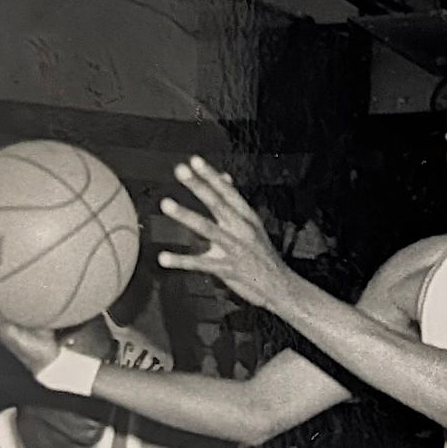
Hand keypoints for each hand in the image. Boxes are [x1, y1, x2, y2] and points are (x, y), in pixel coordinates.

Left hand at [160, 157, 292, 312]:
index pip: (227, 192)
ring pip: (208, 229)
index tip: (195, 160)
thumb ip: (234, 202)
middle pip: (217, 203)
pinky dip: (181, 261)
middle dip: (198, 186)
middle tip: (181, 170)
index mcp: (247, 218)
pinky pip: (201, 264)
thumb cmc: (263, 256)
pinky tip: (164, 258)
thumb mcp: (253, 225)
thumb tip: (223, 177)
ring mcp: (235, 249)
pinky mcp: (228, 269)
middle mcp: (241, 230)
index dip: (211, 176)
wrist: (281, 287)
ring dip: (186, 215)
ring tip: (166, 204)